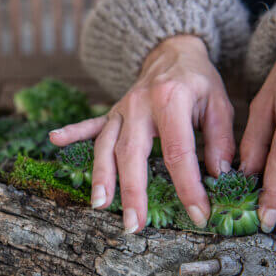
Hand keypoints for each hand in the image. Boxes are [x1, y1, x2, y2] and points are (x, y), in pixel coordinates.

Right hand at [50, 35, 234, 232]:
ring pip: (105, 145)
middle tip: (134, 224)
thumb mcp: (219, 105)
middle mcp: (140, 105)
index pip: (178, 151)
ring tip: (100, 204)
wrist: (173, 51)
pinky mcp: (110, 112)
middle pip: (131, 153)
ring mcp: (121, 109)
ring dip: (101, 176)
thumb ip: (220, 140)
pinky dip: (72, 133)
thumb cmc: (197, 81)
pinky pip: (89, 124)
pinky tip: (55, 141)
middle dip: (132, 192)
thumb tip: (220, 177)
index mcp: (171, 100)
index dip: (188, 186)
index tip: (198, 213)